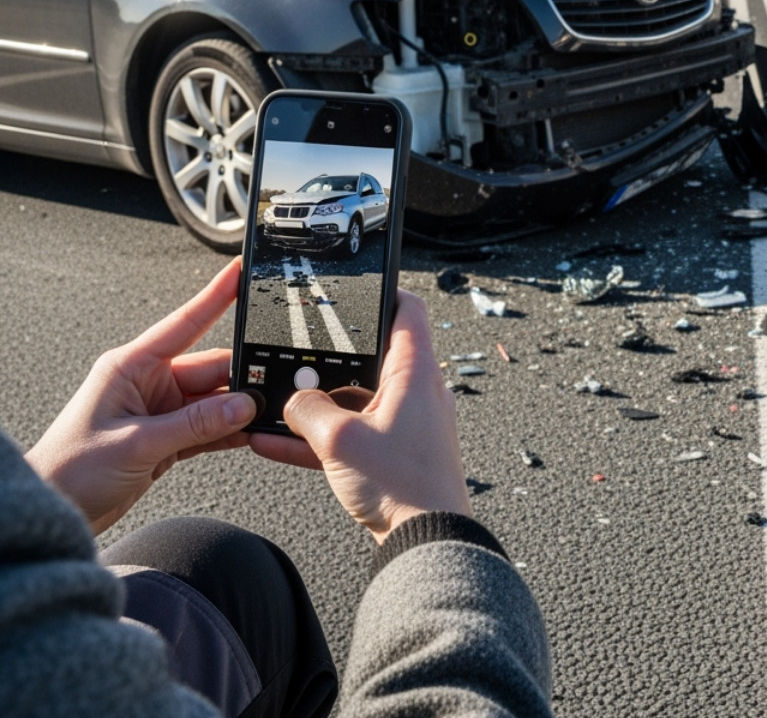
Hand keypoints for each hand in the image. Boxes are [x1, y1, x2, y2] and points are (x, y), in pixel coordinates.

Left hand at [26, 260, 257, 534]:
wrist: (56, 511)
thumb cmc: (71, 470)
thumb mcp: (137, 443)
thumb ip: (195, 424)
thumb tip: (243, 405)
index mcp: (131, 367)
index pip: (184, 323)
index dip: (215, 296)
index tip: (240, 274)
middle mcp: (149, 383)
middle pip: (212, 369)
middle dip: (242, 379)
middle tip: (269, 392)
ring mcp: (161, 410)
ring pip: (216, 400)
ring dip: (239, 410)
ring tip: (265, 417)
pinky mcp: (169, 438)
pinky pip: (211, 427)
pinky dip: (232, 432)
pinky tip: (251, 435)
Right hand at [250, 291, 469, 543]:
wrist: (424, 541)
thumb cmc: (402, 485)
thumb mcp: (340, 439)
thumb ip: (308, 411)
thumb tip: (292, 402)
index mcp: (415, 373)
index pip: (407, 311)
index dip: (382, 293)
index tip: (354, 289)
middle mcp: (416, 392)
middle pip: (371, 357)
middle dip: (329, 360)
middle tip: (296, 358)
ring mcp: (406, 424)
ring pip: (355, 399)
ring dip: (317, 404)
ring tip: (277, 406)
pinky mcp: (395, 454)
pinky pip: (352, 434)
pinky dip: (320, 437)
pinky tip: (276, 443)